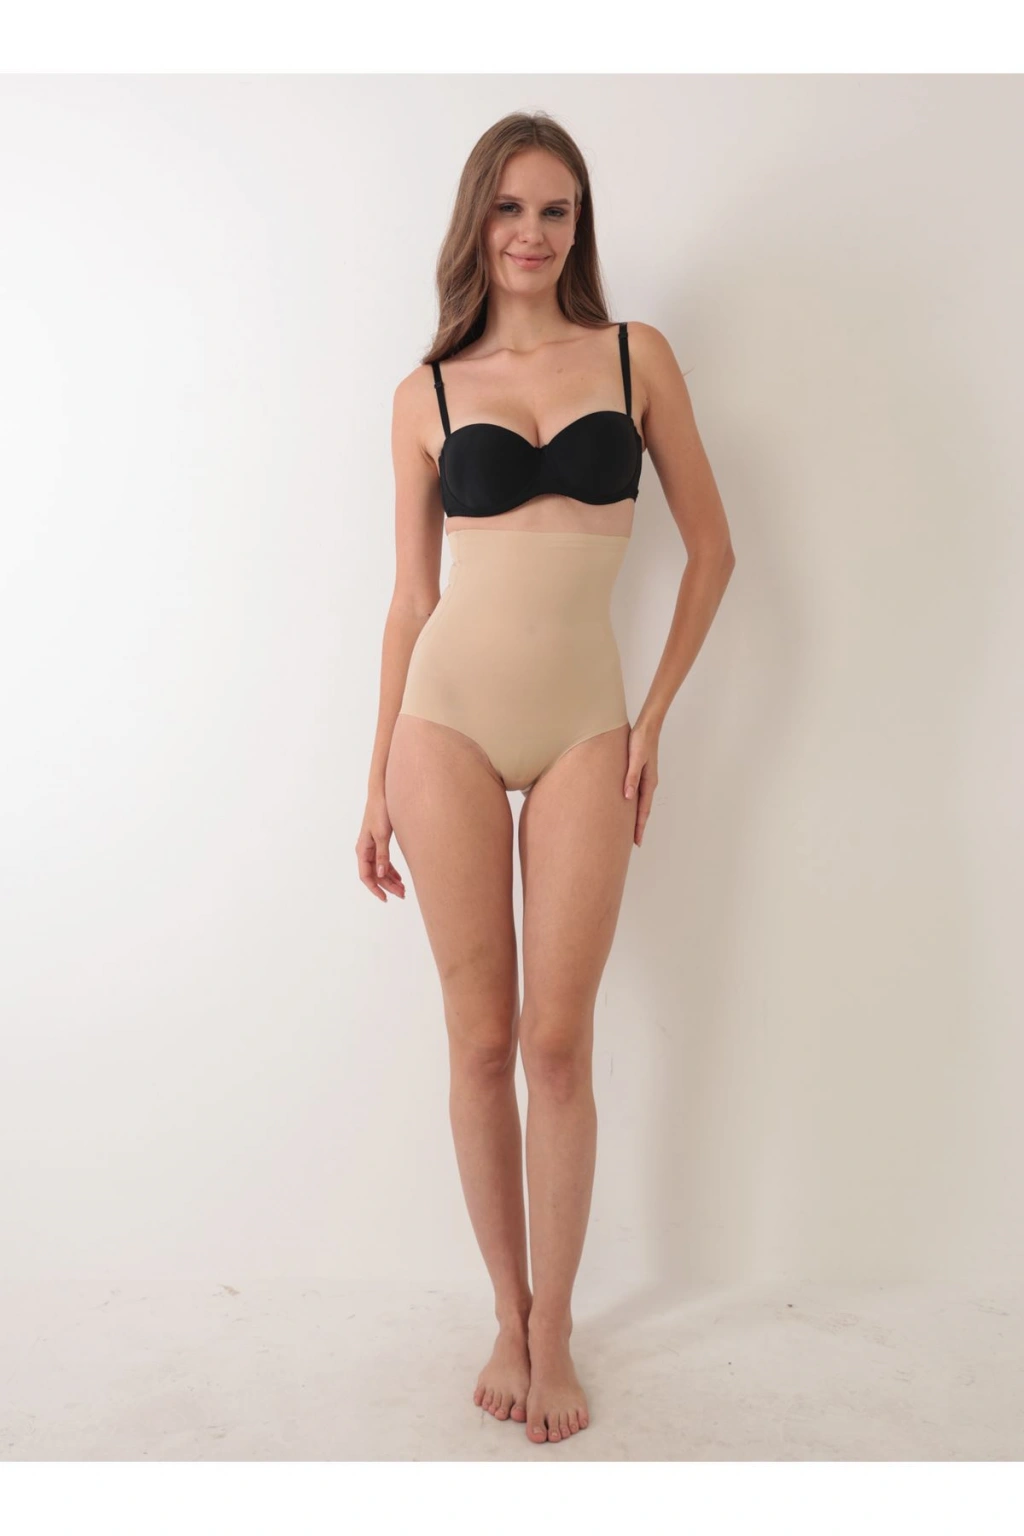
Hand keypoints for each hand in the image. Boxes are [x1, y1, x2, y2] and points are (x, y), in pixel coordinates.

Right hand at [356, 791, 405, 902]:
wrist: (383, 793)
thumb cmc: (380, 811)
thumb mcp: (382, 835)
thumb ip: (382, 855)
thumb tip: (380, 874)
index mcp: (363, 849)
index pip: (366, 876)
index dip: (375, 889)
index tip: (385, 898)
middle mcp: (365, 849)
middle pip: (375, 874)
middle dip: (387, 886)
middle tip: (402, 894)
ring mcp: (372, 846)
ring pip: (380, 869)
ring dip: (390, 879)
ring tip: (403, 889)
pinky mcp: (380, 841)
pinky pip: (383, 861)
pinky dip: (391, 870)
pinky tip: (400, 877)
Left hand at [623, 718, 659, 846]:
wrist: (648, 726)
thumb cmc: (640, 741)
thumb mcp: (634, 759)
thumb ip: (630, 777)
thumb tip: (628, 797)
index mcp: (648, 782)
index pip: (643, 811)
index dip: (640, 827)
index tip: (637, 842)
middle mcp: (648, 783)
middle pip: (643, 810)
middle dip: (639, 826)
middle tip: (633, 842)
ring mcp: (646, 779)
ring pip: (641, 803)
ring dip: (637, 816)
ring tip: (630, 829)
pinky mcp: (641, 773)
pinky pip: (638, 794)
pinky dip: (634, 805)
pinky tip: (628, 806)